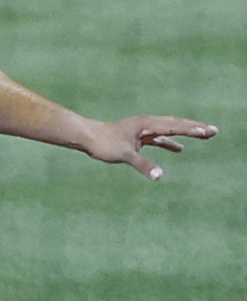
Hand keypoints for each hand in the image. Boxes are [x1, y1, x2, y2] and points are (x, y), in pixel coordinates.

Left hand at [82, 114, 218, 178]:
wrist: (87, 136)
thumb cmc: (104, 143)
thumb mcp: (125, 155)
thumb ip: (143, 165)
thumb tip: (159, 176)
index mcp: (147, 124)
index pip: (174, 126)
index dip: (192, 129)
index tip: (208, 132)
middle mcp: (148, 124)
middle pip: (176, 124)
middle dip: (195, 128)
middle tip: (214, 131)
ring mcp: (143, 129)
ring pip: (169, 130)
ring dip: (186, 133)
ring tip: (204, 136)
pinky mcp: (138, 136)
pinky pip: (159, 138)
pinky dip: (169, 142)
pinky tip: (178, 149)